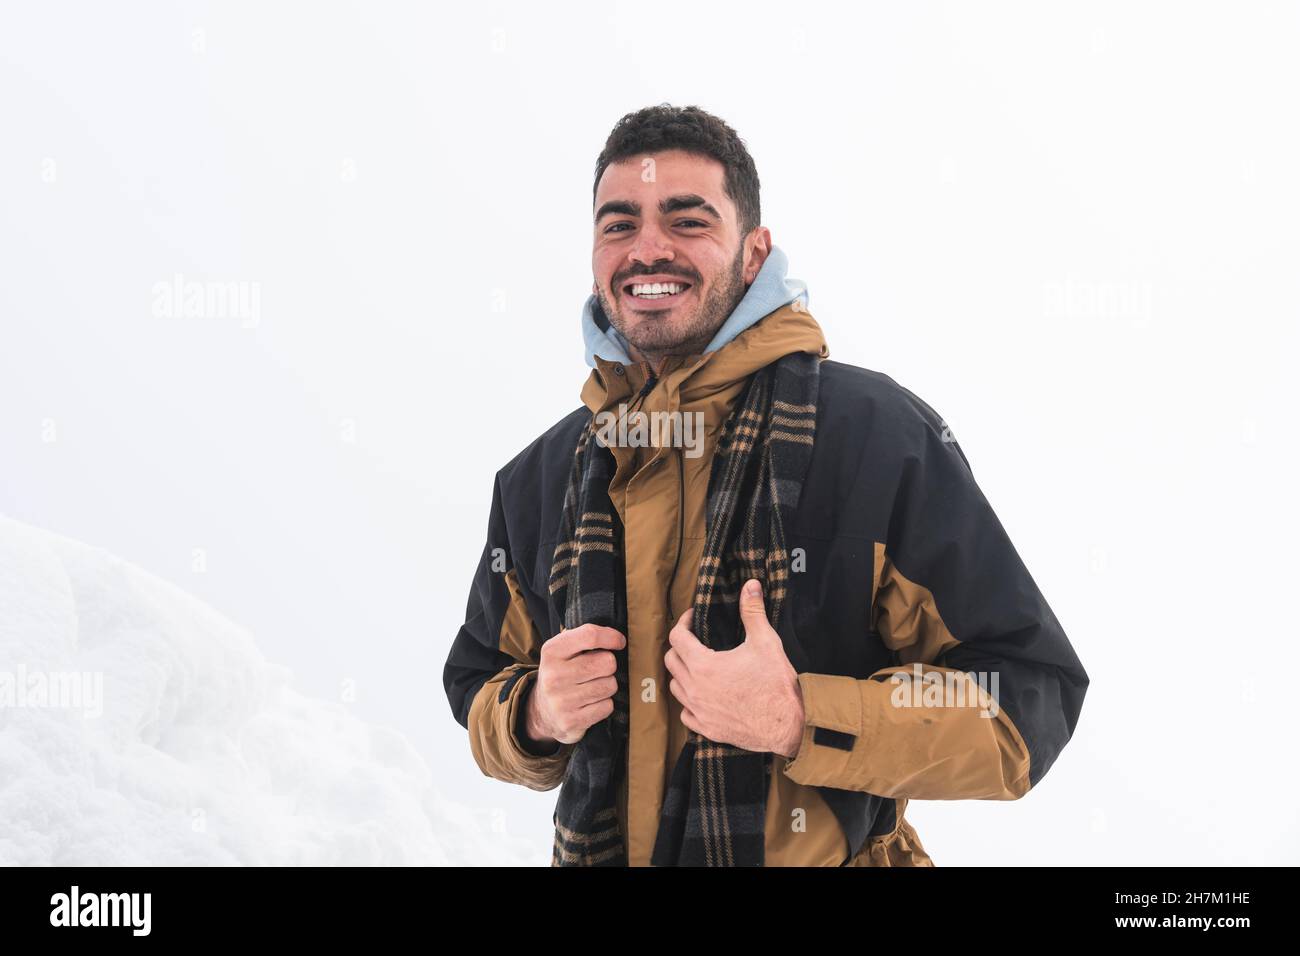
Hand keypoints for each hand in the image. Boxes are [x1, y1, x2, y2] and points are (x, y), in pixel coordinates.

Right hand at [527, 623, 625, 746]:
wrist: (542, 712)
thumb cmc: (560, 674)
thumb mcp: (562, 650)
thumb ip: (583, 638)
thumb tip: (615, 636)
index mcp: (552, 651)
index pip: (590, 636)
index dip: (611, 637)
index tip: (619, 642)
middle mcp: (554, 675)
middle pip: (607, 662)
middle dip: (609, 666)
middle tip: (599, 670)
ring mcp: (561, 701)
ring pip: (610, 685)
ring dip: (608, 686)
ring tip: (593, 687)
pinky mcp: (571, 721)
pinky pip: (607, 706)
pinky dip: (605, 704)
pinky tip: (591, 703)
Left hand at [663, 579, 804, 756]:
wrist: (785, 728)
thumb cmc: (776, 686)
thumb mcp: (765, 643)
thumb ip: (753, 612)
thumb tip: (751, 586)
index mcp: (704, 665)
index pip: (677, 637)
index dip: (683, 623)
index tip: (693, 619)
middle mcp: (695, 689)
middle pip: (671, 661)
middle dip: (680, 646)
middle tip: (695, 640)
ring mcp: (699, 711)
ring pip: (675, 687)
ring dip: (682, 674)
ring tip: (698, 666)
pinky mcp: (706, 729)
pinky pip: (686, 714)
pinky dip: (690, 702)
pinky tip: (703, 696)